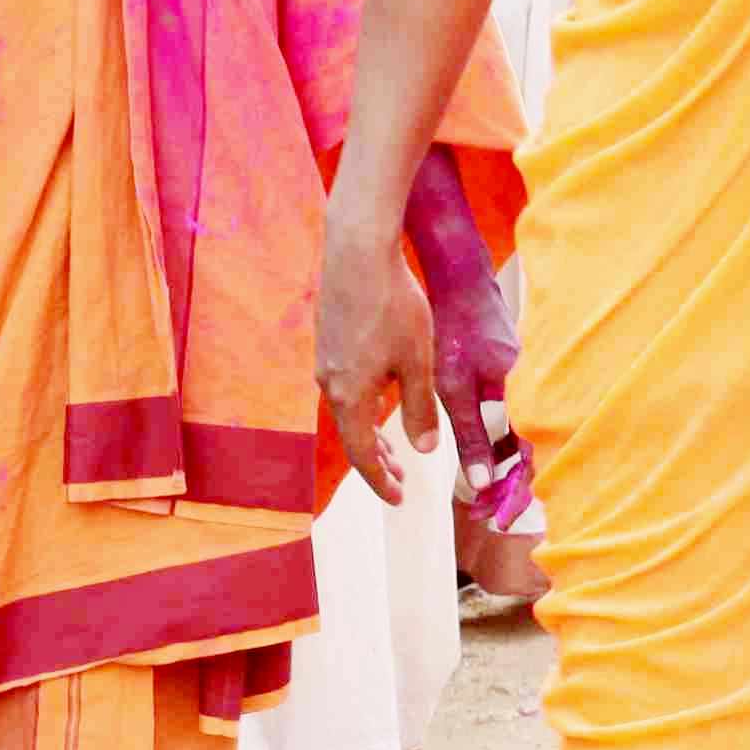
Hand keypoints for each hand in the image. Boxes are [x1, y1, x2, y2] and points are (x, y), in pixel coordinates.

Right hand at [315, 225, 443, 506]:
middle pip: (353, 436)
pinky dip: (364, 406)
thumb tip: (424, 449)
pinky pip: (345, 386)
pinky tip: (380, 397)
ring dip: (370, 433)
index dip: (382, 481)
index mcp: (350, 397)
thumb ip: (420, 408)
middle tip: (400, 480)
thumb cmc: (392, 306)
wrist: (357, 251)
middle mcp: (329, 384)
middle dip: (377, 462)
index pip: (363, 455)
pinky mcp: (328, 339)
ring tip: (393, 447)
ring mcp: (325, 360)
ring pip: (348, 410)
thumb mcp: (417, 362)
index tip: (399, 499)